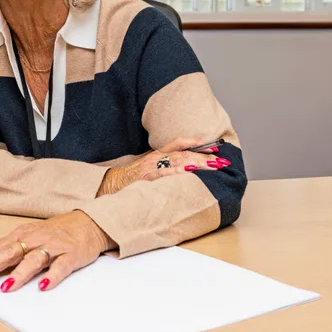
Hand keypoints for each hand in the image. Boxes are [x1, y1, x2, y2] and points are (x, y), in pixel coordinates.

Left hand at [0, 210, 113, 292]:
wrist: (88, 223)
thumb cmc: (54, 231)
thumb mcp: (26, 234)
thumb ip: (2, 245)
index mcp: (23, 235)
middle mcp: (35, 240)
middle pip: (11, 251)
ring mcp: (53, 248)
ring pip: (34, 259)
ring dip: (20, 272)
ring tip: (7, 285)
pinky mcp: (70, 256)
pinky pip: (61, 267)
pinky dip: (52, 277)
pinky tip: (44, 286)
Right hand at [97, 136, 227, 196]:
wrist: (109, 187)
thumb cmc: (130, 181)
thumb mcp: (147, 169)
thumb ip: (164, 167)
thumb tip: (187, 170)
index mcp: (155, 155)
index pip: (178, 144)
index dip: (196, 144)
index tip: (213, 147)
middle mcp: (154, 158)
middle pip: (183, 154)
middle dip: (204, 157)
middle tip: (222, 161)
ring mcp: (151, 168)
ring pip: (178, 162)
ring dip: (198, 163)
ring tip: (214, 167)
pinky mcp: (147, 178)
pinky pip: (166, 174)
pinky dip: (179, 173)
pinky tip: (192, 173)